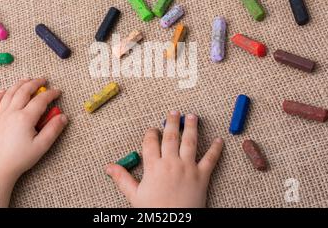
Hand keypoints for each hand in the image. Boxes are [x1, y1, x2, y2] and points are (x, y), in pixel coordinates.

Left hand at [0, 78, 67, 179]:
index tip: (58, 92)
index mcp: (25, 118)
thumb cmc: (20, 159)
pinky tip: (4, 90)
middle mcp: (12, 113)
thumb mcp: (41, 146)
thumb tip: (63, 117)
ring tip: (27, 80)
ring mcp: (0, 115)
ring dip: (19, 84)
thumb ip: (53, 129)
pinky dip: (0, 94)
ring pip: (9, 93)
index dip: (51, 94)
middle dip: (35, 82)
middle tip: (43, 80)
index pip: (40, 100)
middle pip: (24, 91)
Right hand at [106, 111, 223, 207]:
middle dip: (172, 122)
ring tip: (193, 116)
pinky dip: (216, 149)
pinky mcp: (202, 176)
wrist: (173, 223)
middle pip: (171, 137)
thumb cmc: (154, 211)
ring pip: (190, 142)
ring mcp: (187, 168)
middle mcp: (171, 163)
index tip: (153, 129)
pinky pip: (210, 159)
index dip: (151, 133)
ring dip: (192, 127)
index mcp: (153, 167)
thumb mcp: (135, 196)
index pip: (151, 143)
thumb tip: (108, 167)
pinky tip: (220, 140)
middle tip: (174, 112)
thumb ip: (122, 178)